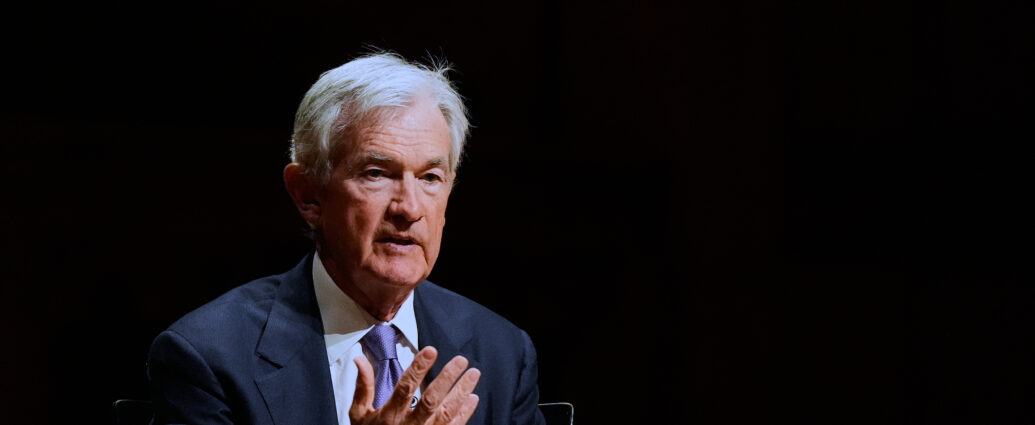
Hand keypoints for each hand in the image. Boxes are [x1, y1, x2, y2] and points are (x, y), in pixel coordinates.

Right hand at [350, 347, 480, 424]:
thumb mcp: (359, 414)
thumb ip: (363, 387)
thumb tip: (360, 360)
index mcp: (390, 415)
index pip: (405, 387)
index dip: (418, 368)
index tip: (430, 351)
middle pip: (431, 400)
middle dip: (447, 379)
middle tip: (461, 361)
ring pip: (446, 413)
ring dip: (461, 392)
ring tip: (474, 373)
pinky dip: (464, 413)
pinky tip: (472, 397)